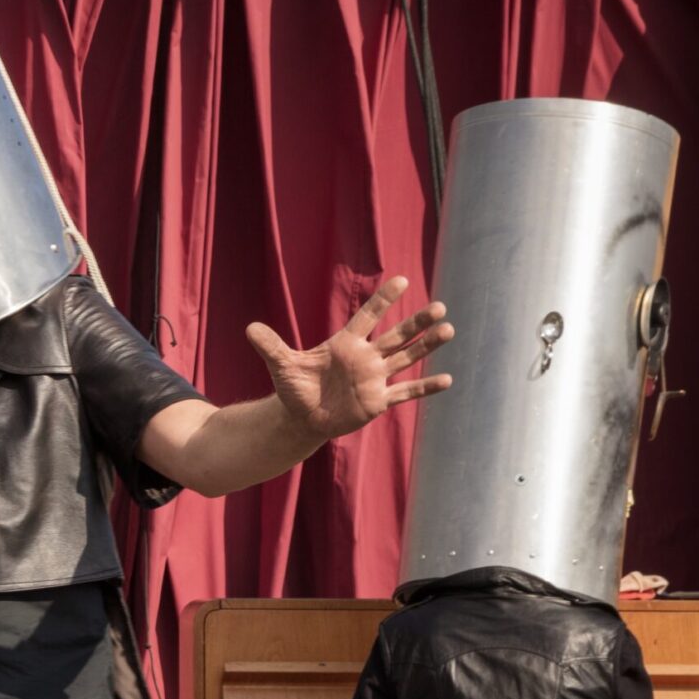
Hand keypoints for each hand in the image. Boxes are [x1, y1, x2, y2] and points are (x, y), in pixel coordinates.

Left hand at [246, 275, 453, 443]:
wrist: (302, 417)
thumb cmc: (294, 388)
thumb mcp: (281, 366)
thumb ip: (270, 347)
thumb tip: (249, 328)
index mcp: (345, 344)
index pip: (368, 317)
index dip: (383, 300)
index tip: (402, 280)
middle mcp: (365, 358)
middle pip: (396, 336)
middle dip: (417, 322)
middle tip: (441, 306)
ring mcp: (375, 379)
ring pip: (406, 358)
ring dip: (427, 346)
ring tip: (449, 330)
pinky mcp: (378, 401)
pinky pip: (406, 392)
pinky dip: (425, 387)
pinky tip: (447, 379)